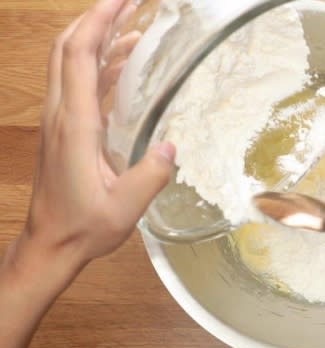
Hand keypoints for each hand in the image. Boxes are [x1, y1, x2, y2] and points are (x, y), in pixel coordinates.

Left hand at [1, 1, 173, 347]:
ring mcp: (59, 119)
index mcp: (75, 125)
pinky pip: (77, 82)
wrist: (51, 243)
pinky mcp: (64, 128)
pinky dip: (97, 62)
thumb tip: (171, 146)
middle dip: (95, 17)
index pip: (78, 56)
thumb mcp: (125, 207)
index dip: (98, 21)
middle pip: (67, 47)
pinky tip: (123, 62)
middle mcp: (62, 114)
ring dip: (96, 36)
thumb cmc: (84, 227)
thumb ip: (150, 176)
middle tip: (127, 2)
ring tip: (130, 23)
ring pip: (68, 61)